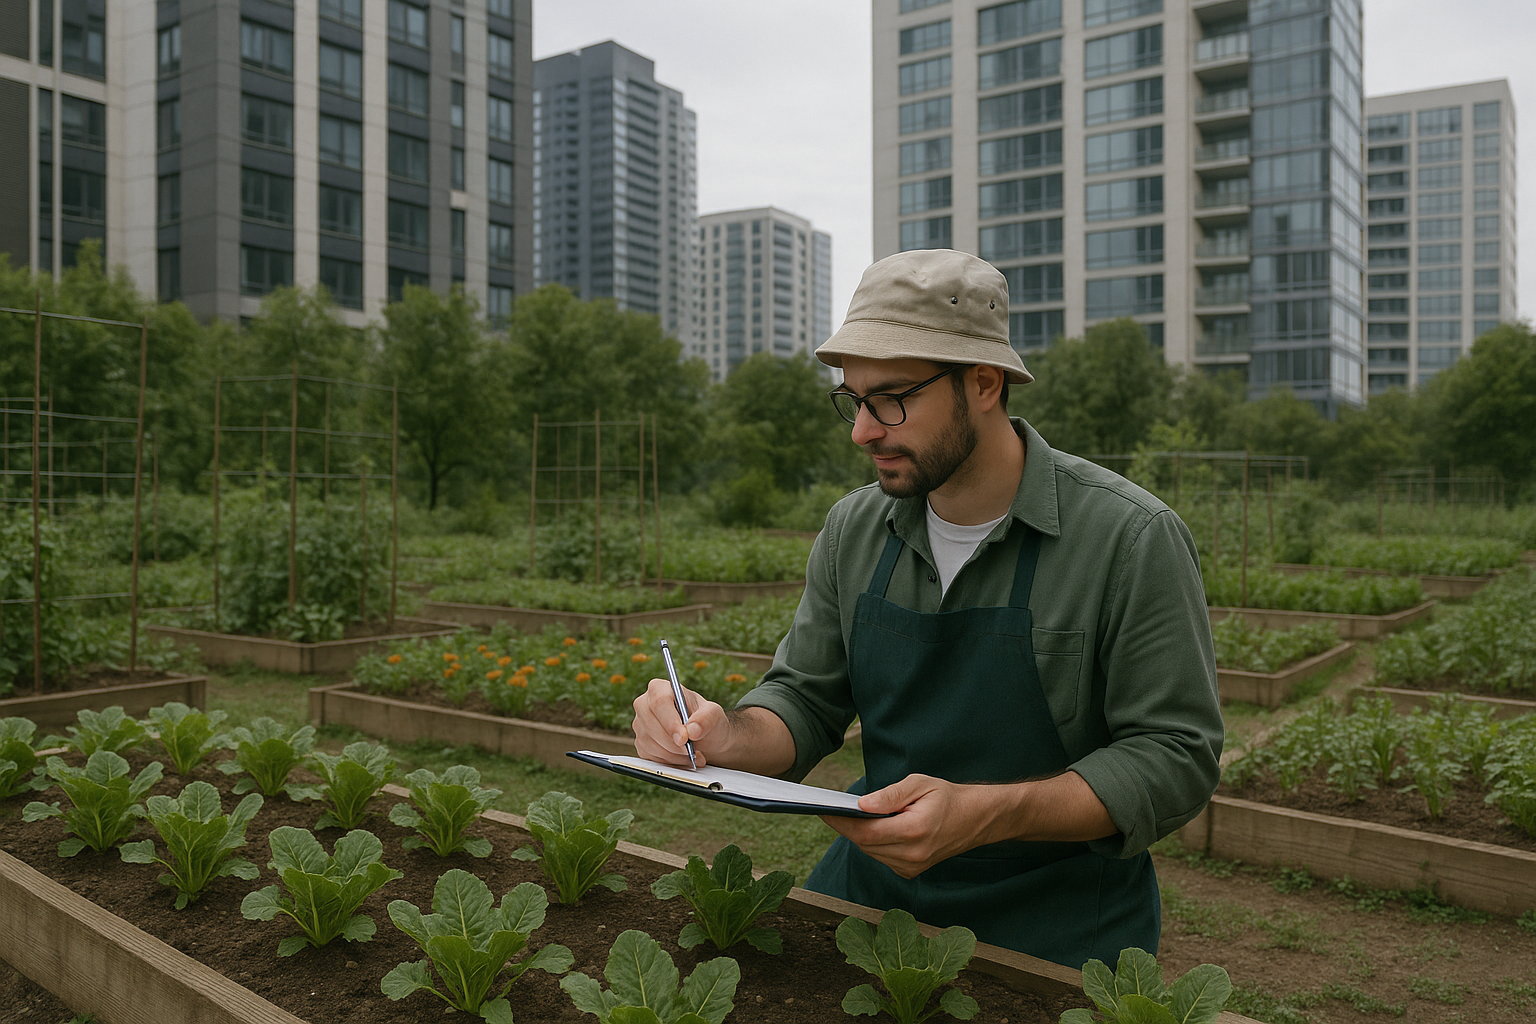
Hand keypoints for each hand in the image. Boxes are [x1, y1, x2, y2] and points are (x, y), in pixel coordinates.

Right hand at [631, 677, 728, 766]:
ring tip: (693, 755)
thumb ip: (706, 718)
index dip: (670, 722)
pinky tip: (682, 758)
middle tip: (691, 751)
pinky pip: (649, 756)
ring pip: (649, 743)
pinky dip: (669, 761)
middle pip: (651, 724)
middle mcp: (645, 704)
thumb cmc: (706, 720)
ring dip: (673, 754)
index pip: (659, 702)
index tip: (683, 738)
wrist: (705, 738)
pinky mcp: (641, 743)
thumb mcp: (714, 714)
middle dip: (672, 743)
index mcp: (660, 688)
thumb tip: (692, 730)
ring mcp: (640, 725)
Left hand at [821, 771, 1116, 876]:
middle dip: (846, 827)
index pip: (865, 832)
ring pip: (871, 852)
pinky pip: (882, 857)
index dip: (840, 823)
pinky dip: (872, 842)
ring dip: (858, 835)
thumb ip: (889, 795)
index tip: (823, 809)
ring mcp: (913, 867)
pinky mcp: (912, 870)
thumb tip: (861, 804)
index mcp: (914, 831)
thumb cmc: (948, 796)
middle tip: (829, 808)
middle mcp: (912, 855)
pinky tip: (870, 827)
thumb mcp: (920, 784)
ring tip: (845, 815)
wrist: (978, 819)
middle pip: (864, 844)